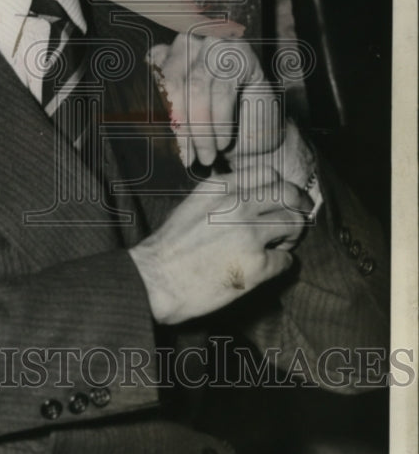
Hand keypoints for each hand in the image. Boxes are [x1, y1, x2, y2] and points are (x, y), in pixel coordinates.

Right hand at [129, 167, 312, 323]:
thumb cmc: (170, 247)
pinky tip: (265, 269)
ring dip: (290, 236)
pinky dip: (281, 265)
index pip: (268, 174)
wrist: (156, 279)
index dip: (282, 187)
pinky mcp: (258, 264)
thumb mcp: (193, 205)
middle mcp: (238, 203)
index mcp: (220, 186)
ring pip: (294, 224)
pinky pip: (286, 260)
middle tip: (297, 219)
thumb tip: (253, 199)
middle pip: (288, 194)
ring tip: (278, 247)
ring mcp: (250, 233)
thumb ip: (223, 196)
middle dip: (298, 207)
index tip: (284, 199)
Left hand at [148, 35, 282, 168]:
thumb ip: (160, 115)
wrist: (255, 133)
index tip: (160, 149)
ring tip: (206, 156)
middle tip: (187, 158)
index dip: (153, 115)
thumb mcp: (180, 121)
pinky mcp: (240, 55)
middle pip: (170, 84)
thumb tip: (137, 129)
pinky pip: (223, 92)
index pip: (150, 82)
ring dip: (201, 129)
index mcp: (164, 56)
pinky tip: (223, 142)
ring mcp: (213, 43)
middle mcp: (186, 42)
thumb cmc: (212, 127)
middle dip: (179, 126)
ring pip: (196, 89)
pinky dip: (221, 123)